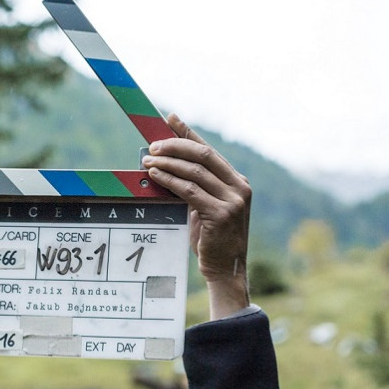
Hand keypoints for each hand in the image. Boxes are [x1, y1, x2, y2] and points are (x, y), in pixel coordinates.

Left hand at [141, 113, 251, 319]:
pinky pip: (190, 190)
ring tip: (148, 160)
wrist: (225, 270)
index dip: (188, 132)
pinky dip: (170, 180)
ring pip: (195, 171)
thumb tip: (164, 164)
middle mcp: (240, 186)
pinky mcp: (222, 214)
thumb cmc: (211, 239)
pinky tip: (155, 175)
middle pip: (203, 154)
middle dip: (175, 145)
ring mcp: (234, 201)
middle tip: (152, 145)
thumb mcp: (205, 207)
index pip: (209, 150)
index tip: (170, 118)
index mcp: (238, 181)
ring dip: (167, 163)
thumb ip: (194, 187)